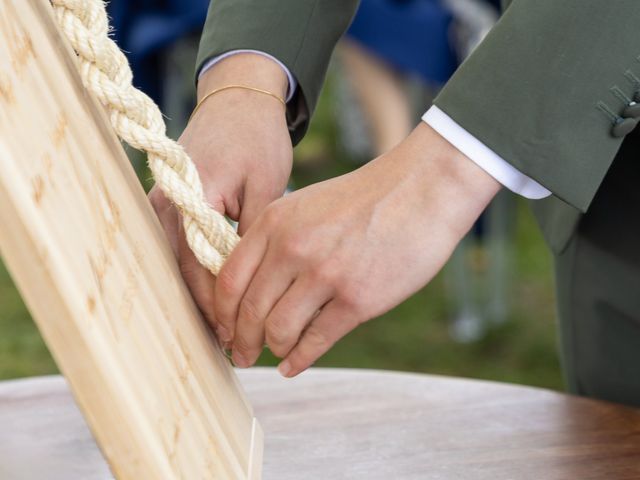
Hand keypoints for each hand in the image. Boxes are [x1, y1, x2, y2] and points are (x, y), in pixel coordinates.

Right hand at [149, 53, 291, 340]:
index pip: (199, 266)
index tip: (240, 334)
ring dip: (203, 297)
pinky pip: (182, 250)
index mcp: (191, 197)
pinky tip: (220, 297)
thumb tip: (257, 284)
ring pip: (180, 265)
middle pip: (183, 272)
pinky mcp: (173, 204)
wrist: (239, 99)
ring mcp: (166, 203)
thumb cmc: (257, 139)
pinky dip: (200, 275)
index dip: (220, 305)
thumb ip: (255, 233)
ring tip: (228, 332)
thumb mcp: (267, 186)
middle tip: (235, 346)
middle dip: (209, 310)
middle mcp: (168, 204)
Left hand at [215, 123, 500, 375]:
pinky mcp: (357, 300)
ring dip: (272, 349)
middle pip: (249, 311)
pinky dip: (299, 360)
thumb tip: (254, 286)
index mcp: (275, 222)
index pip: (229, 280)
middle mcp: (293, 249)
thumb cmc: (364, 199)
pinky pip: (316, 342)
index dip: (222, 314)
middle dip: (242, 340)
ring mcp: (325, 275)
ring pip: (279, 331)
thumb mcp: (307, 205)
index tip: (225, 329)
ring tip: (274, 354)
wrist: (420, 190)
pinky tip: (292, 367)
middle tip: (242, 354)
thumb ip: (275, 240)